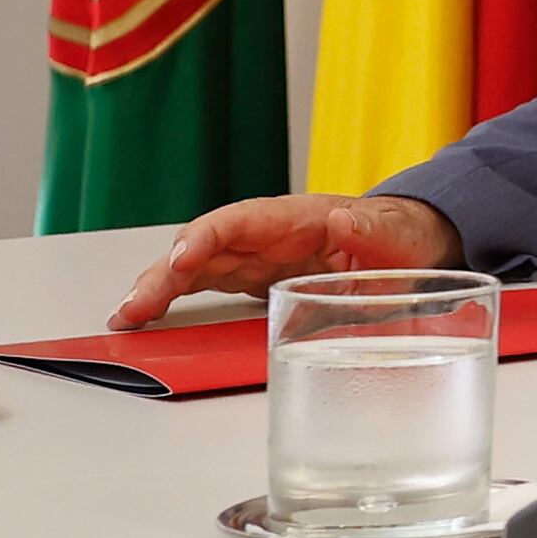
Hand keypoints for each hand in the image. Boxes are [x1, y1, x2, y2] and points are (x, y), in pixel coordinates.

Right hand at [109, 193, 460, 327]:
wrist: (411, 243)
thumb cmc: (402, 236)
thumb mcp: (398, 235)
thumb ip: (372, 230)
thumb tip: (342, 221)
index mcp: (297, 219)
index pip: (238, 222)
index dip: (205, 239)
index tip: (181, 261)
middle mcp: (267, 234)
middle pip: (203, 247)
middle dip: (163, 275)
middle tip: (133, 308)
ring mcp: (257, 255)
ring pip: (195, 267)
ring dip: (158, 290)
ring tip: (125, 318)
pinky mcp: (255, 276)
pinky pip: (206, 283)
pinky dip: (175, 297)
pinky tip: (146, 315)